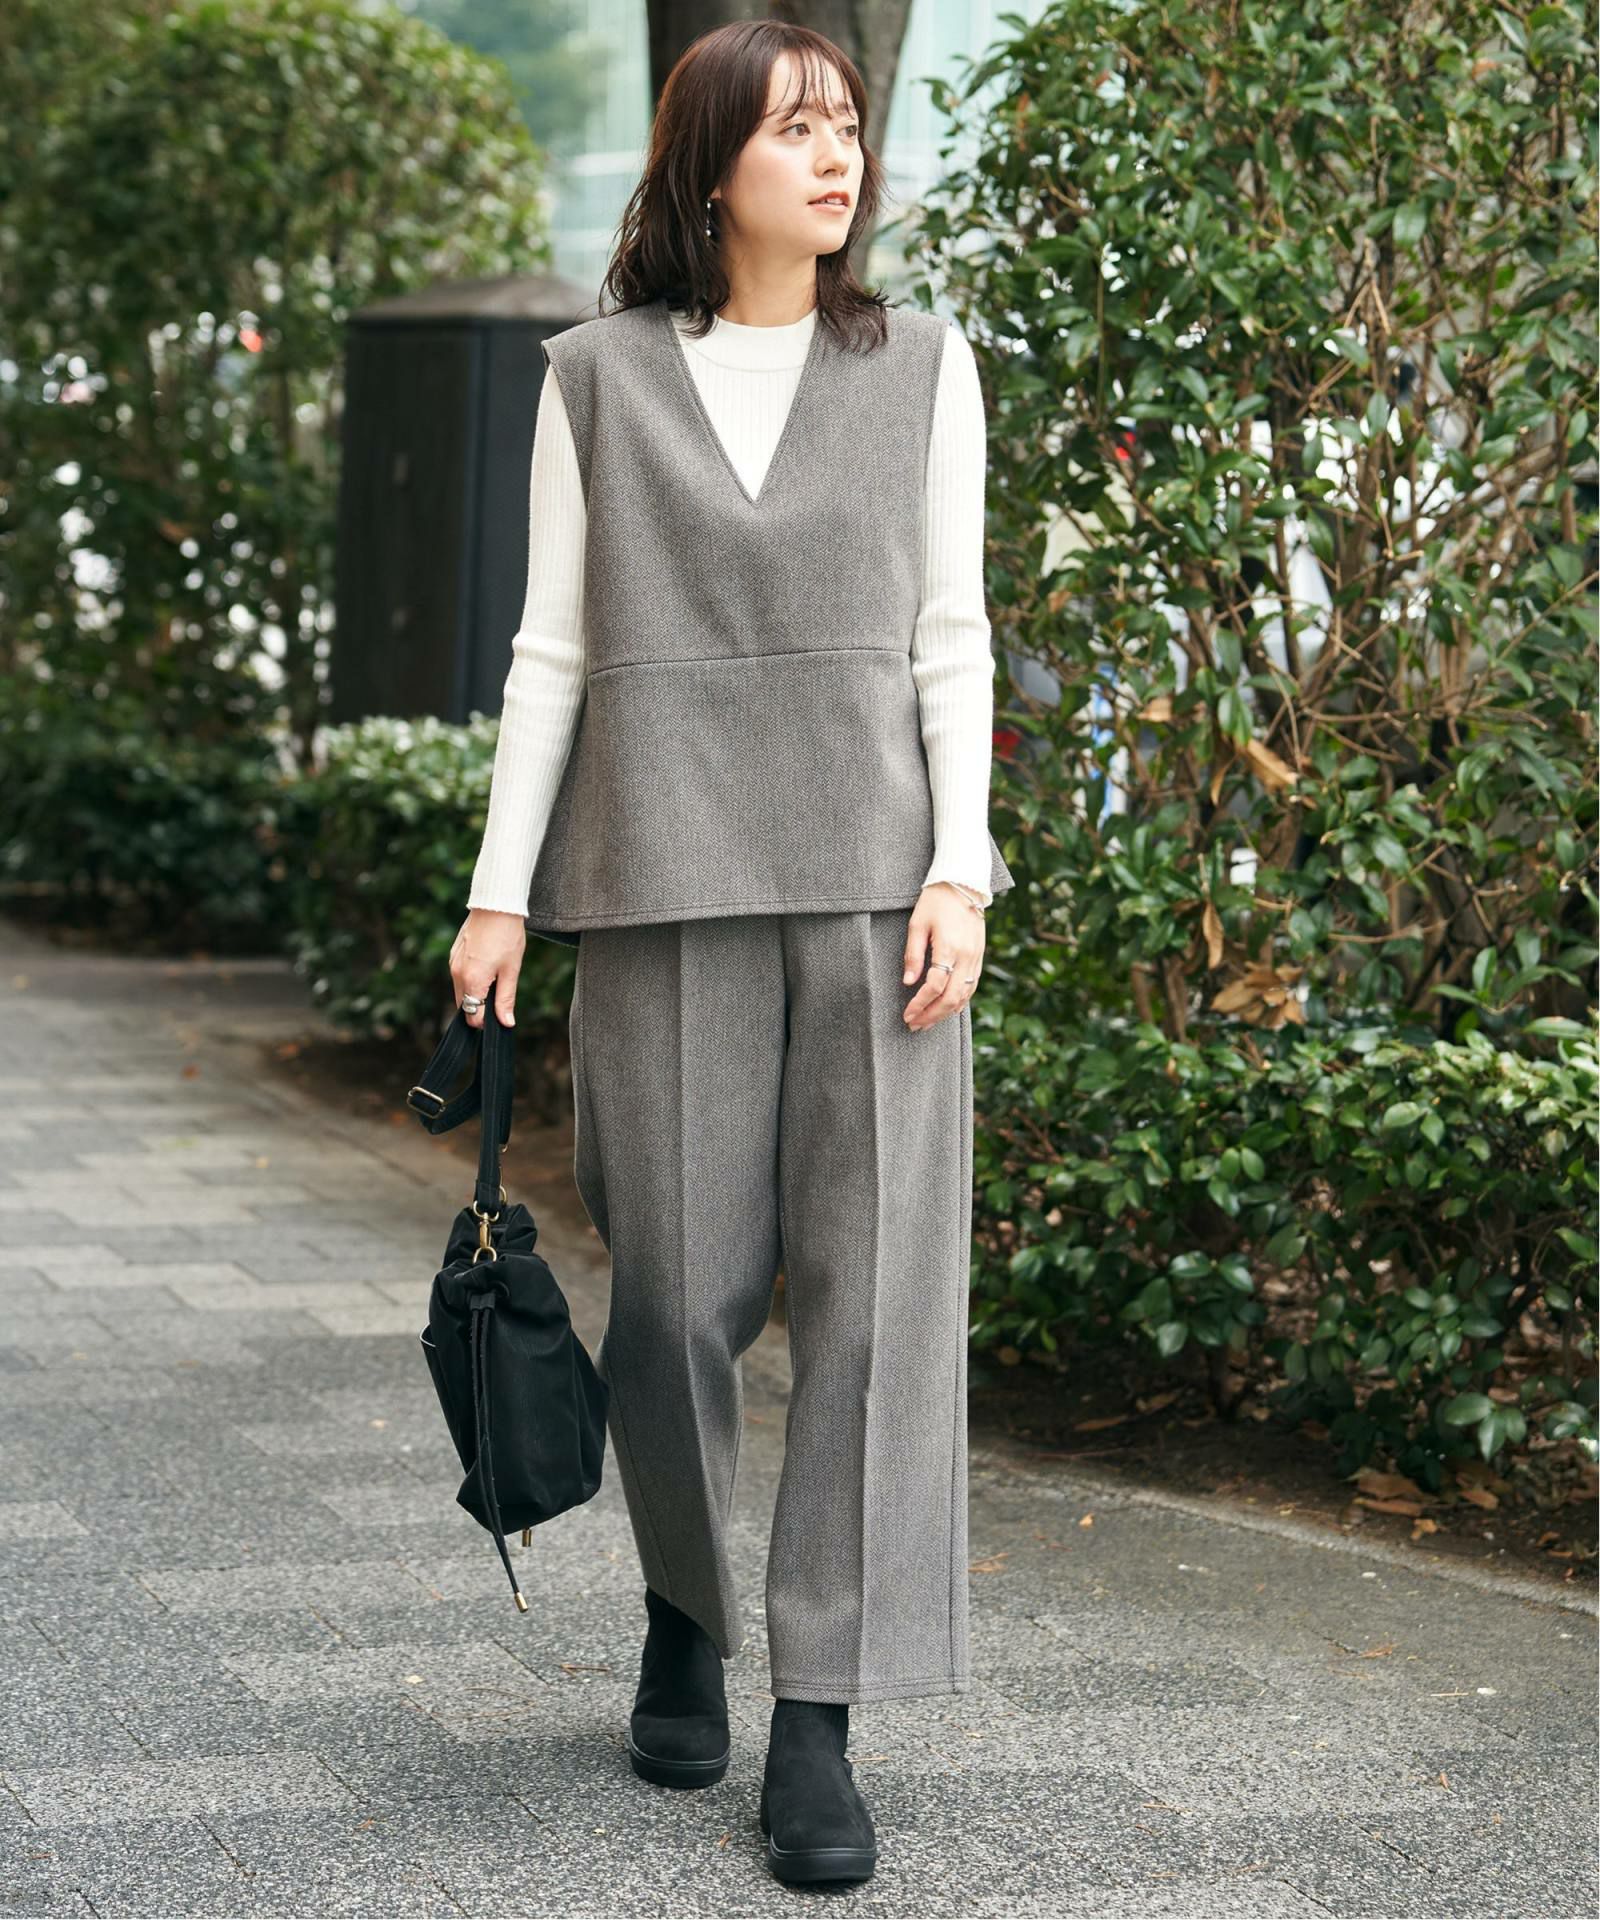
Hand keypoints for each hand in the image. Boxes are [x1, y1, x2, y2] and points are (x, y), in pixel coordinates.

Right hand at [449, 909, 525, 1029]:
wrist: (496, 905)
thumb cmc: (507, 936)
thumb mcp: (512, 970)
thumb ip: (506, 999)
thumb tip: (506, 1023)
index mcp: (472, 981)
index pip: (472, 1017)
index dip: (486, 1022)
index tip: (499, 1017)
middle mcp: (457, 974)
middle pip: (464, 1006)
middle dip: (480, 1008)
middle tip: (500, 995)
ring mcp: (453, 963)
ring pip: (461, 991)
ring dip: (475, 993)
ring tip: (496, 976)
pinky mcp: (453, 955)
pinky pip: (459, 976)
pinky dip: (471, 980)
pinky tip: (487, 966)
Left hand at [901, 884, 984, 1030]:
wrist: (964, 884)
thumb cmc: (935, 901)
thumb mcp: (917, 924)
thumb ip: (913, 954)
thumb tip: (908, 982)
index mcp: (949, 947)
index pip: (934, 986)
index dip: (920, 1003)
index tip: (907, 1013)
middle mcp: (966, 956)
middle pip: (951, 997)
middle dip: (931, 1015)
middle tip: (914, 1025)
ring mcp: (976, 957)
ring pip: (964, 996)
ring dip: (945, 1013)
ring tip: (927, 1022)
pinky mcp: (979, 956)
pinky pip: (972, 986)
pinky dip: (960, 1002)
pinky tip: (947, 1010)